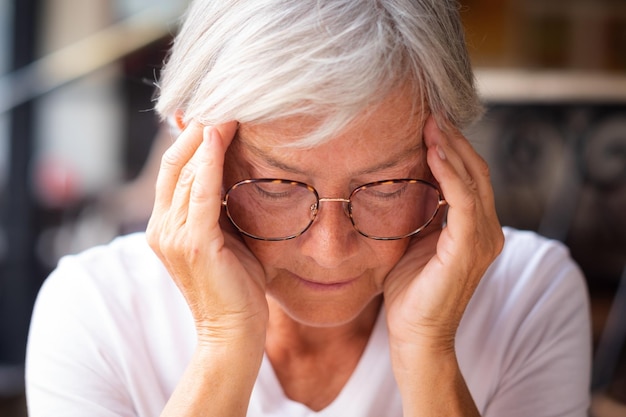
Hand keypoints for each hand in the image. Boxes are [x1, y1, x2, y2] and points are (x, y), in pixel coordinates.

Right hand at [146, 121, 267, 346]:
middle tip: (226, 99)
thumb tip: (235, 173)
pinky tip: (221, 133)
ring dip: (207, 135)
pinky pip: (200, 191)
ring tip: (230, 106)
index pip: (174, 169)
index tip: (217, 111)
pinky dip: (210, 159)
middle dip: (198, 128)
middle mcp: (161, 227)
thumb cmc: (236, 285)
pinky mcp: (193, 243)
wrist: (233, 332)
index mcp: (166, 225)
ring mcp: (172, 235)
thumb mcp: (225, 238)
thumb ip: (220, 208)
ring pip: (186, 171)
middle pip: (175, 163)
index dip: (192, 137)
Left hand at [384, 116, 503, 352]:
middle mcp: (487, 231)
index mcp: (474, 228)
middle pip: (476, 172)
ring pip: (474, 181)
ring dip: (452, 149)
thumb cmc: (409, 289)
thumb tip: (401, 177)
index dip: (453, 147)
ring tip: (431, 122)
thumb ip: (419, 210)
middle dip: (453, 139)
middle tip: (430, 111)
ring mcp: (483, 240)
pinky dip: (450, 173)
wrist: (413, 334)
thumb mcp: (412, 239)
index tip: (428, 120)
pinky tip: (433, 151)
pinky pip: (464, 202)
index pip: (469, 177)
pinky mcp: (469, 249)